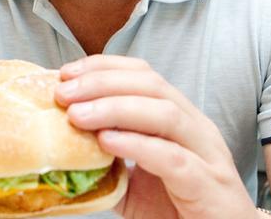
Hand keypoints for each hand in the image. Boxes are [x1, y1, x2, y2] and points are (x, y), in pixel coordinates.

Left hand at [55, 55, 257, 218]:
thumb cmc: (179, 208)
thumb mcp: (135, 180)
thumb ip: (107, 161)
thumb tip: (62, 145)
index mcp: (179, 117)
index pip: (143, 74)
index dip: (103, 67)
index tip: (66, 73)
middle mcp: (195, 126)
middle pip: (151, 85)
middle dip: (102, 82)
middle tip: (63, 93)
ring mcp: (206, 154)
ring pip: (165, 113)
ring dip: (115, 108)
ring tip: (77, 115)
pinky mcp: (208, 185)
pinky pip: (173, 158)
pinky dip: (138, 145)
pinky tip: (107, 142)